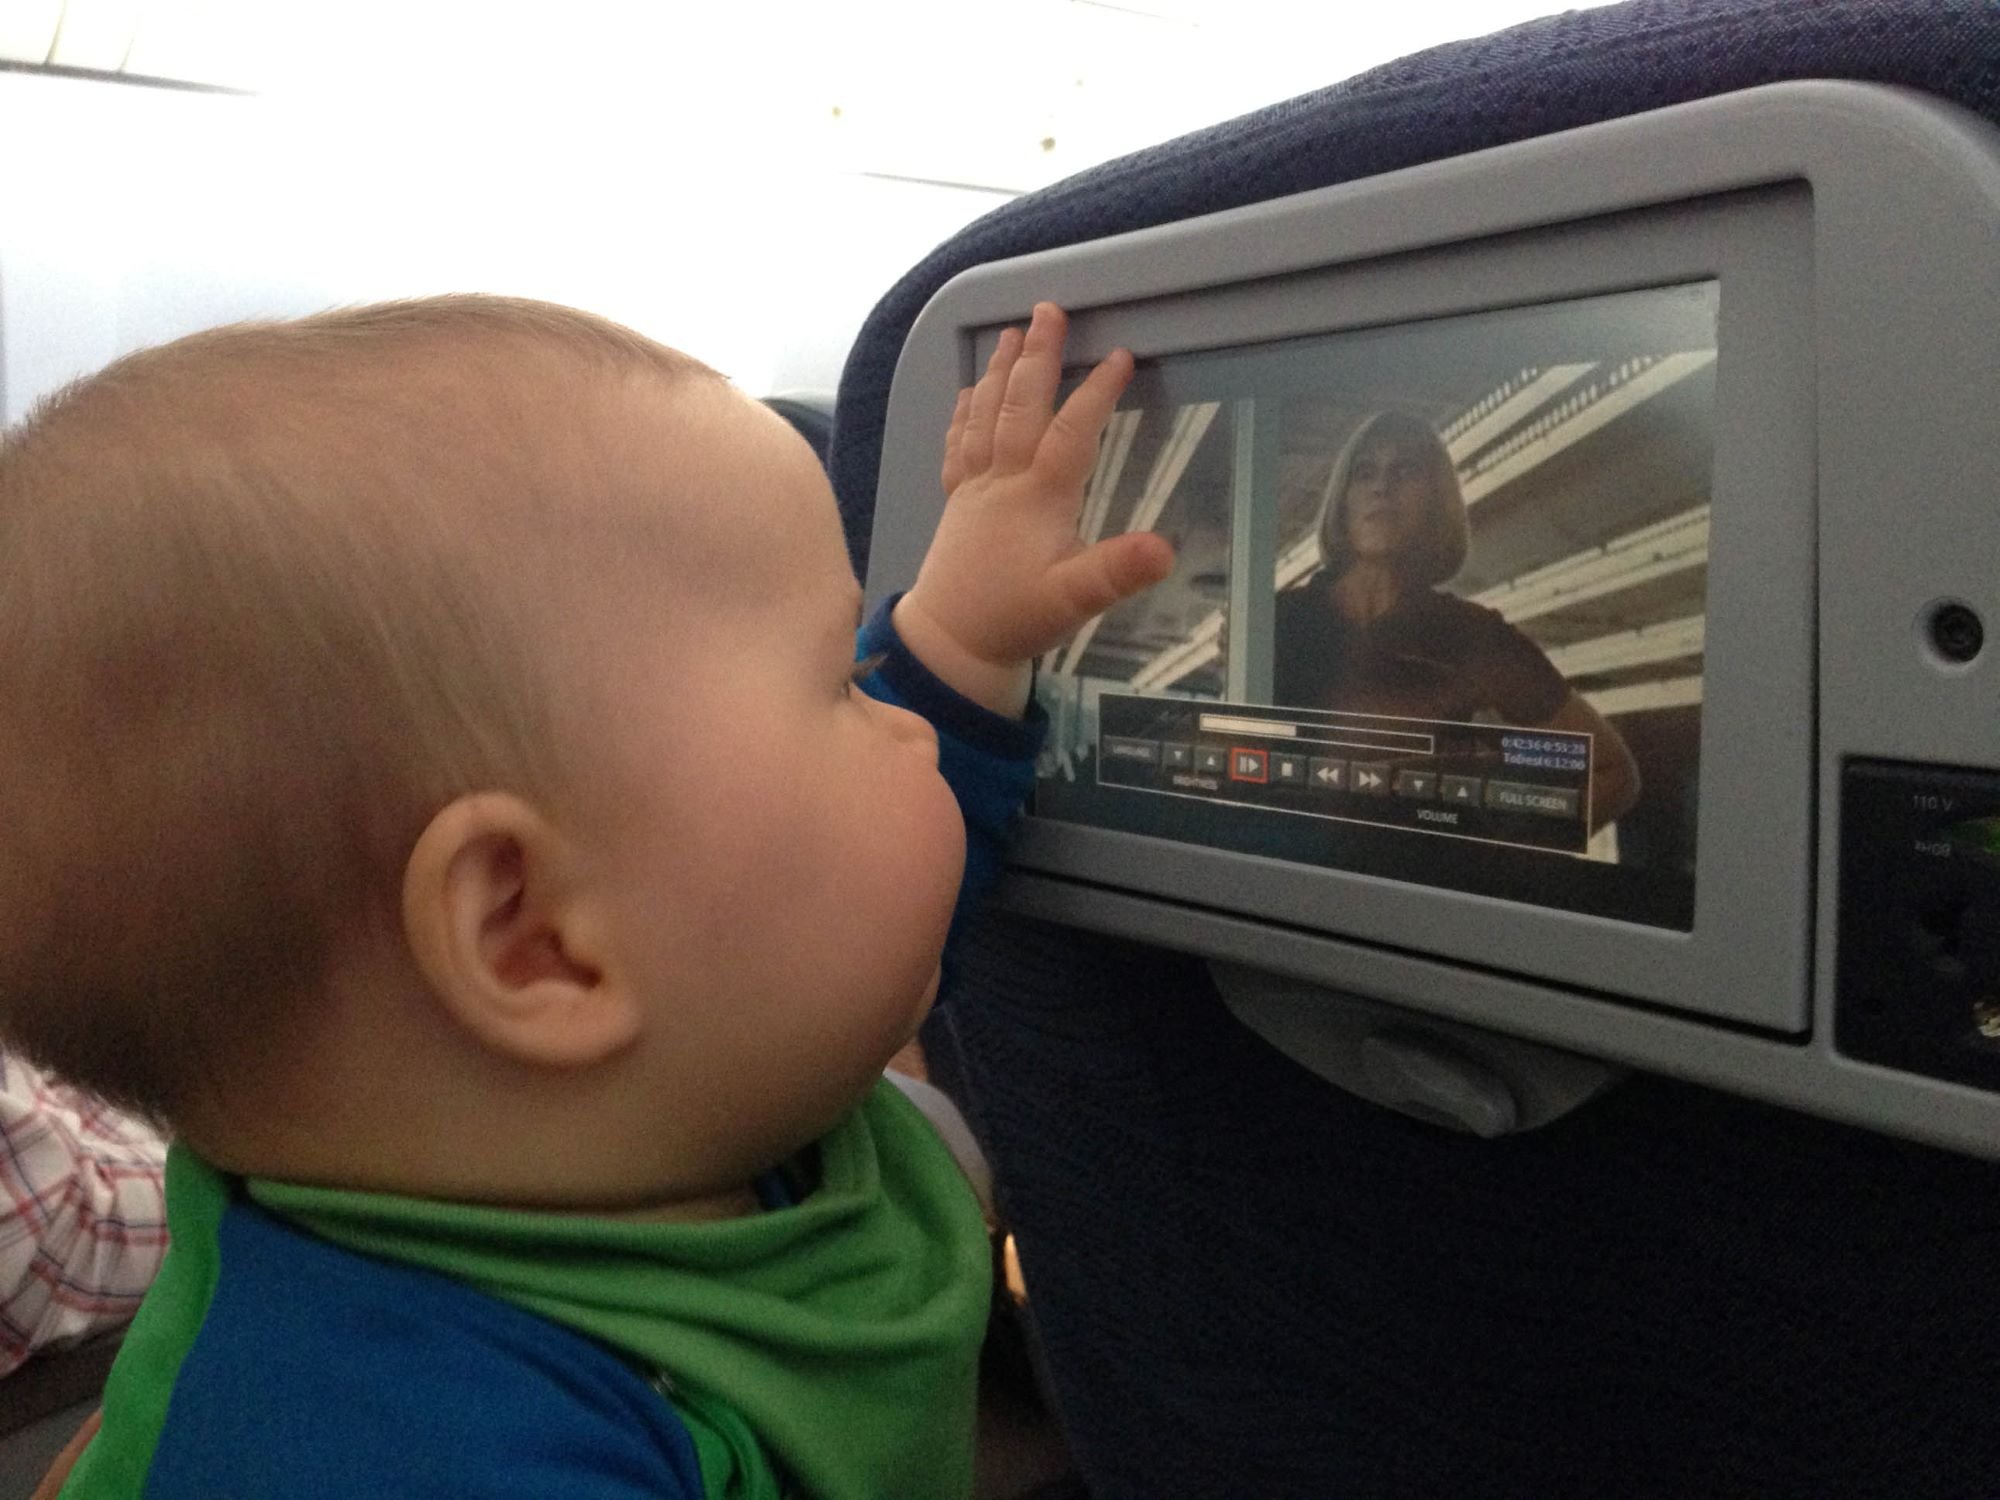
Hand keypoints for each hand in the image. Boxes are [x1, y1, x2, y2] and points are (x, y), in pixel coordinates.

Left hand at [893, 303, 1174, 716]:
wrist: (951, 644)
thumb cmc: (1016, 619)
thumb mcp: (1076, 600)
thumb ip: (1118, 572)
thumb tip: (1165, 549)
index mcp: (1038, 498)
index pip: (1073, 432)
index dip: (1097, 393)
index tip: (1120, 355)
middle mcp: (1003, 481)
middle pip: (1021, 406)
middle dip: (1038, 357)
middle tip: (1050, 312)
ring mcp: (975, 489)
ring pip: (986, 416)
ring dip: (1001, 372)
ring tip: (1012, 333)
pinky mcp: (956, 503)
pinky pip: (959, 444)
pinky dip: (965, 412)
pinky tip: (968, 390)